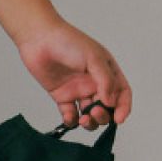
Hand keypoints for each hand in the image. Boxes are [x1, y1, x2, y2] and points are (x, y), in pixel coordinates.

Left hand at [16, 18, 131, 129]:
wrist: (38, 38)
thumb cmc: (68, 41)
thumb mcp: (94, 57)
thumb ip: (106, 81)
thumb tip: (111, 103)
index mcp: (105, 71)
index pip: (122, 93)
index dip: (123, 107)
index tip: (118, 119)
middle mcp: (93, 82)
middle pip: (106, 108)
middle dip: (104, 115)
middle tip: (94, 112)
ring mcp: (77, 90)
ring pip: (90, 114)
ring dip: (90, 122)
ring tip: (84, 119)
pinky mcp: (61, 95)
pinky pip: (70, 114)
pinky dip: (71, 121)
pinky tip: (70, 118)